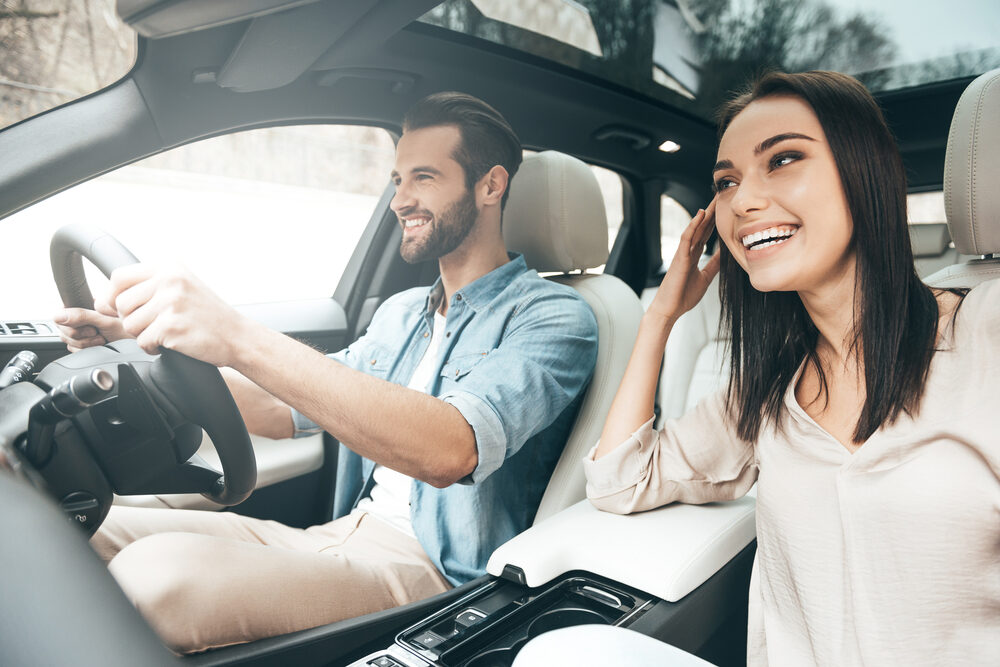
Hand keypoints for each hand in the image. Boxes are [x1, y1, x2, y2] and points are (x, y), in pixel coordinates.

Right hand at [54, 306, 129, 351]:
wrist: (138, 340)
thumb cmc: (128, 327)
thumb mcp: (105, 320)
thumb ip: (81, 316)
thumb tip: (57, 316)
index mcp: (83, 305)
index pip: (61, 313)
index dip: (70, 323)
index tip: (88, 327)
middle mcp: (80, 316)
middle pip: (62, 330)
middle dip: (80, 336)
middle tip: (96, 333)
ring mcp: (81, 330)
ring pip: (68, 341)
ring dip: (85, 344)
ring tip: (102, 339)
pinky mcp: (83, 342)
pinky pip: (73, 349)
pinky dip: (86, 350)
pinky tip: (99, 346)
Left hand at [104, 263, 247, 366]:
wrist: (237, 336)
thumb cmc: (207, 315)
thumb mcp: (181, 286)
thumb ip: (147, 287)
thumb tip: (101, 301)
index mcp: (169, 267)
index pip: (119, 277)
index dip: (111, 296)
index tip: (118, 310)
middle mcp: (170, 280)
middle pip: (121, 303)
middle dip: (131, 320)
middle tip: (153, 325)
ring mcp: (171, 302)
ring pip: (130, 324)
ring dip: (143, 335)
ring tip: (165, 333)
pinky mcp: (171, 326)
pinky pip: (142, 341)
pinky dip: (152, 348)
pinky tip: (170, 344)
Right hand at [647, 199, 720, 323]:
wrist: (669, 310)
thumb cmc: (683, 297)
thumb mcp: (705, 278)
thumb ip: (714, 265)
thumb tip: (726, 255)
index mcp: (694, 256)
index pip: (707, 235)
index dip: (715, 222)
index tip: (725, 210)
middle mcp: (688, 251)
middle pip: (702, 228)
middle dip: (712, 213)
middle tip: (721, 196)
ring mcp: (683, 253)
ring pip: (695, 229)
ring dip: (705, 214)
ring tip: (714, 200)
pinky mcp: (679, 257)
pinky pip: (687, 237)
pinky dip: (693, 225)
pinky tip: (700, 214)